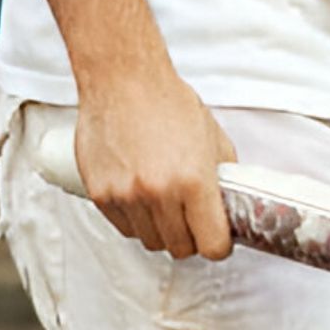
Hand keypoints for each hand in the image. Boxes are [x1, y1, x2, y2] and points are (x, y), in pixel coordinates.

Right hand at [74, 63, 238, 259]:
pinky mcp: (101, 194)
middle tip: (192, 221)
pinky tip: (142, 199)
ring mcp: (127, 196)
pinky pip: (125, 228)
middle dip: (191, 239)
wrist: (123, 80)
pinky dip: (137, 221)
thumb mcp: (213, 139)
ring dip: (162, 231)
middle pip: (180, 249)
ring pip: (151, 241)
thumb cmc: (168, 103)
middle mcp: (159, 193)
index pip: (211, 245)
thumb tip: (228, 208)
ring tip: (165, 205)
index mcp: (193, 181)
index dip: (219, 246)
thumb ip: (222, 179)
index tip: (218, 240)